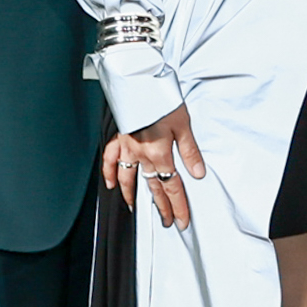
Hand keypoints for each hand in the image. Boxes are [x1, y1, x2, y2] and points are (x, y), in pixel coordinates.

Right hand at [103, 106, 205, 228]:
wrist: (139, 85)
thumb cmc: (161, 101)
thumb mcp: (184, 125)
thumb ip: (190, 151)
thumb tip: (198, 173)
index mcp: (160, 153)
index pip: (172, 186)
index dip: (178, 205)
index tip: (182, 220)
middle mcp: (142, 155)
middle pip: (153, 186)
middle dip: (161, 206)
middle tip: (167, 221)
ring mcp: (128, 148)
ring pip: (128, 178)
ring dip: (132, 195)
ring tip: (135, 208)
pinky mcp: (119, 139)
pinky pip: (110, 160)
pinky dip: (109, 173)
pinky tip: (110, 184)